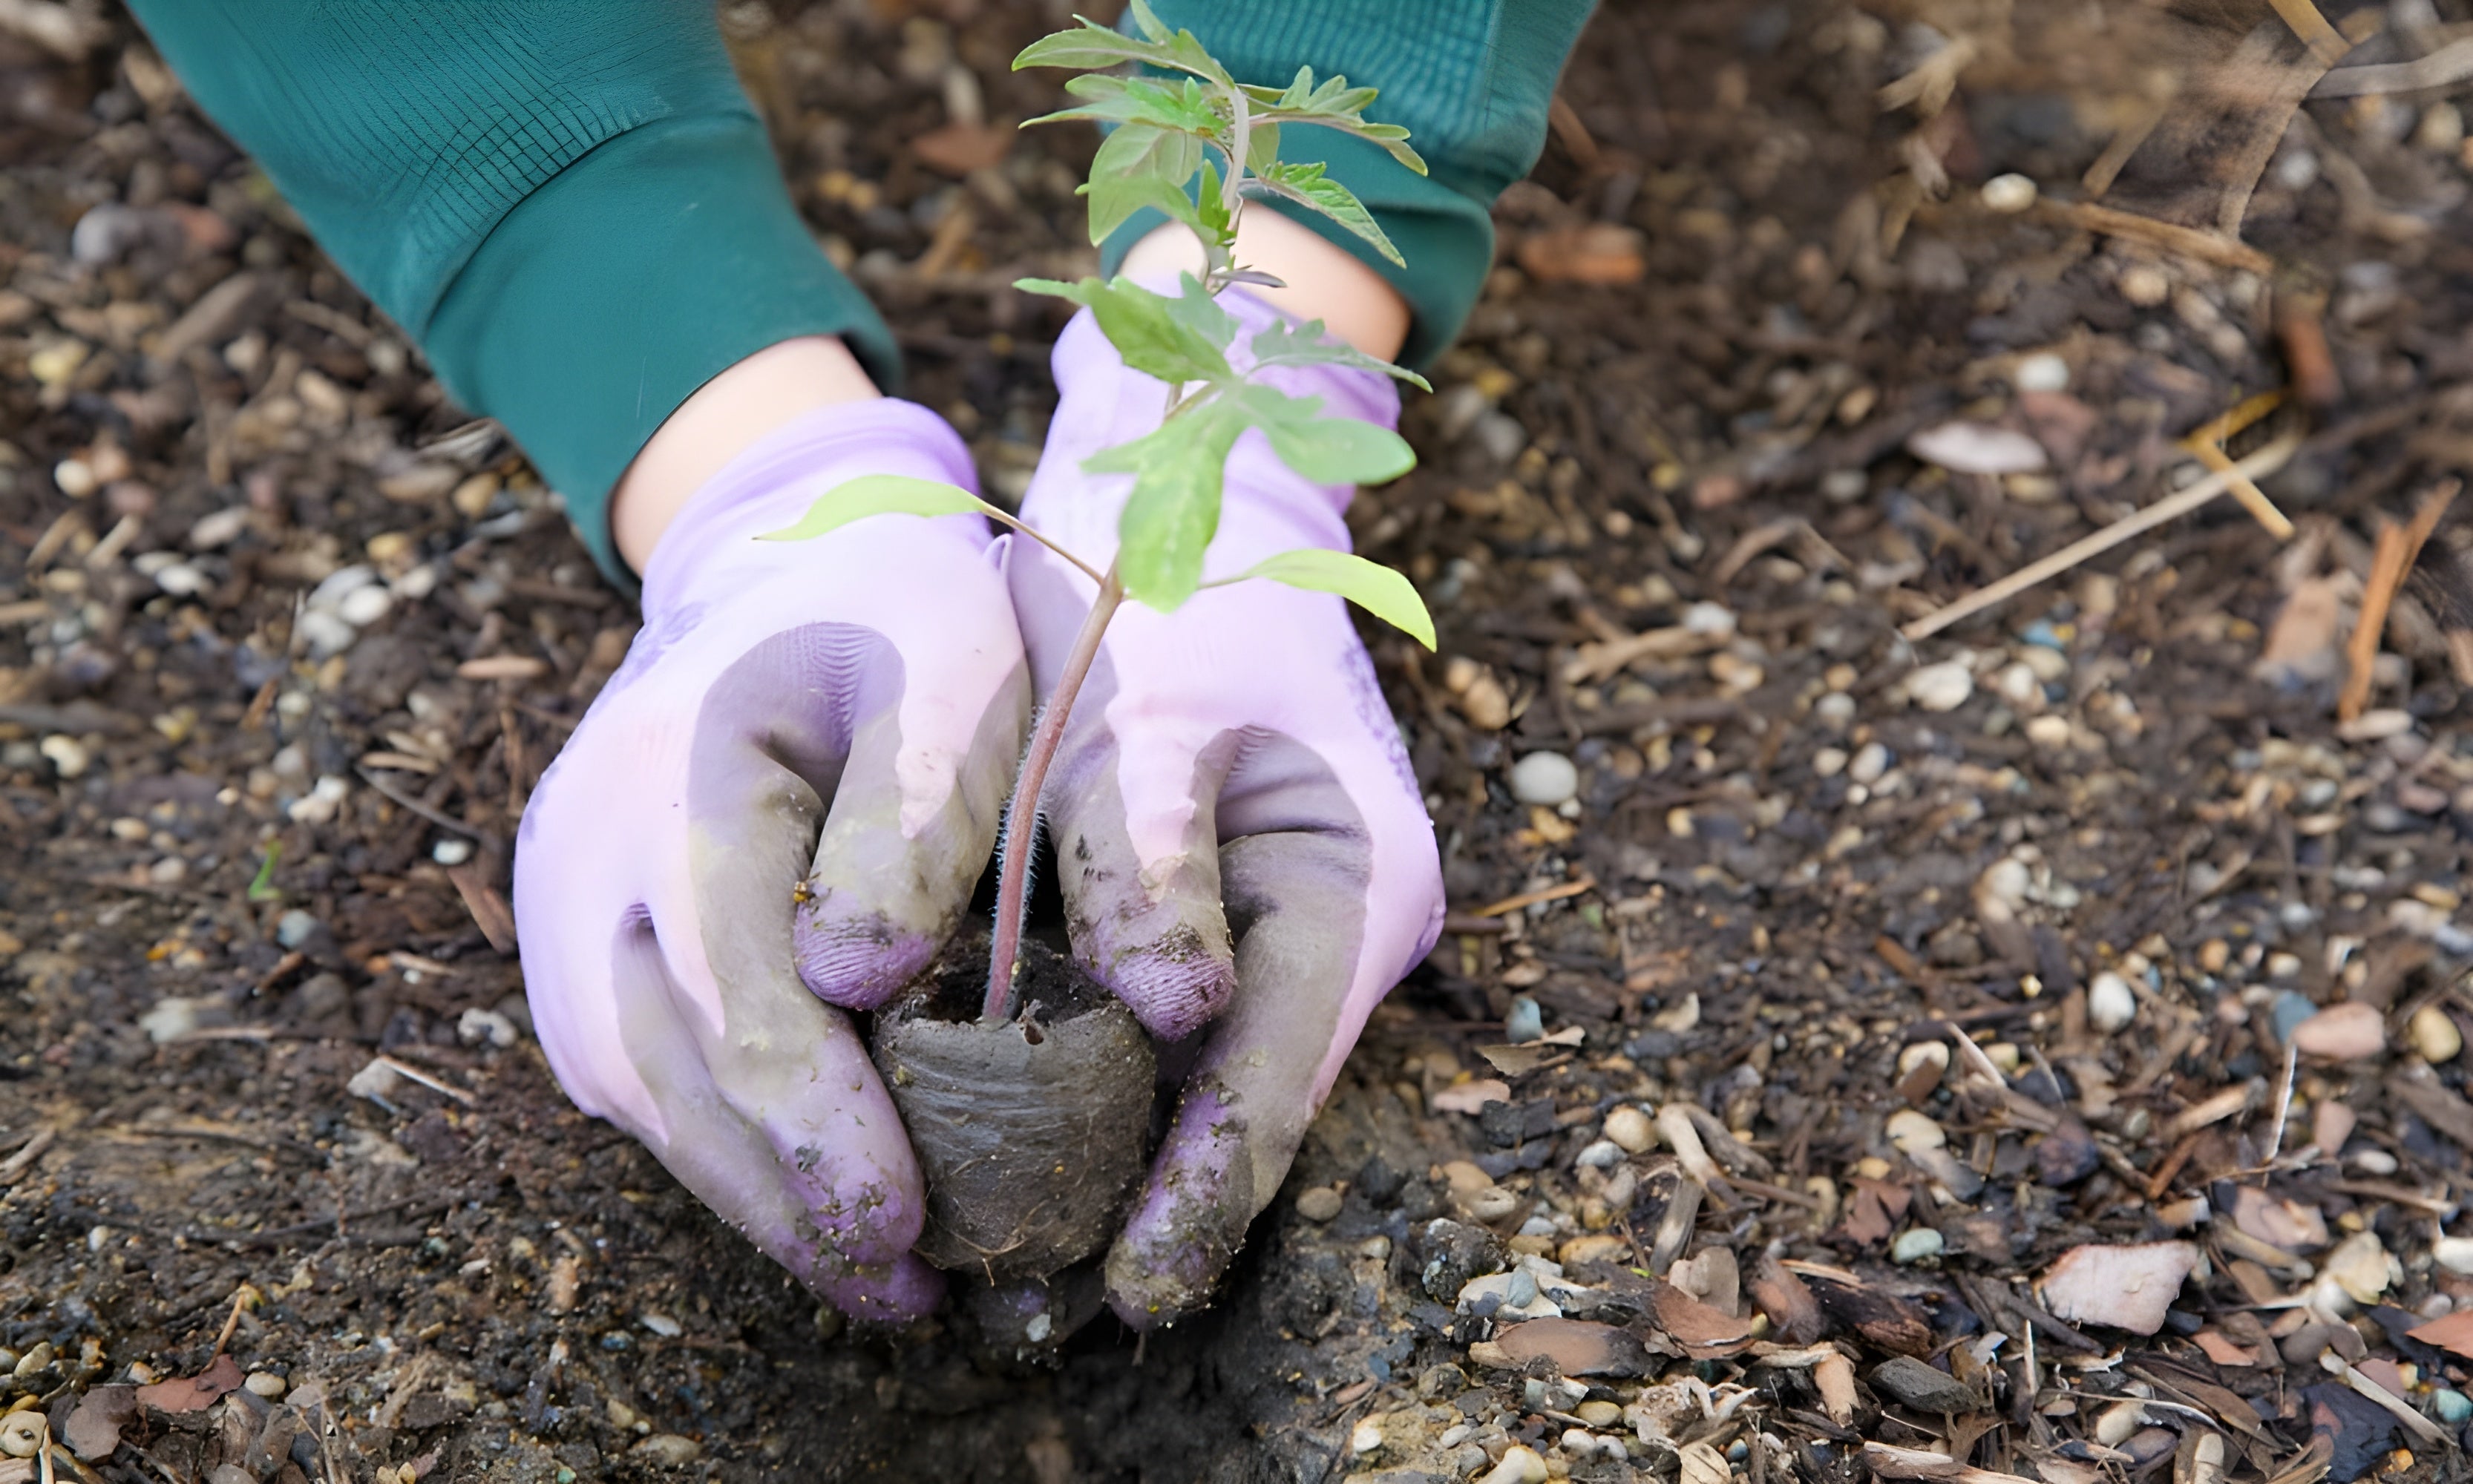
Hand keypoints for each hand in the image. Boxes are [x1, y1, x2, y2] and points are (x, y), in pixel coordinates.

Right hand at [514, 400, 1026, 1320]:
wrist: (784, 559)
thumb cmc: (896, 613)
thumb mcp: (952, 666)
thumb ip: (919, 809)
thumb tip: (855, 978)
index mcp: (680, 768)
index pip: (731, 982)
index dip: (813, 1117)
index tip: (900, 1218)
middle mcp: (585, 848)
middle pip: (668, 1061)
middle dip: (784, 1191)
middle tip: (905, 1286)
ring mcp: (562, 900)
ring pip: (640, 1087)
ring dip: (750, 1192)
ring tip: (878, 1275)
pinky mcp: (578, 942)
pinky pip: (636, 1068)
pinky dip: (721, 1145)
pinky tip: (814, 1200)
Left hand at [1010, 292, 1444, 1326]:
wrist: (1189, 489)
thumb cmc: (1172, 585)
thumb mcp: (1149, 709)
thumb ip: (1153, 860)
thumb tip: (1175, 1014)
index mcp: (1357, 880)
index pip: (1278, 1073)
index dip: (1207, 1187)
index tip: (1130, 1283)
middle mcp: (1342, 920)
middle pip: (1255, 1095)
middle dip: (1165, 1198)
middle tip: (1054, 1300)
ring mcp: (1289, 918)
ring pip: (1212, 1070)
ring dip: (1132, 1152)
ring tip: (1029, 1249)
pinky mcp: (1227, 906)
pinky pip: (1172, 1020)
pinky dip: (1108, 1077)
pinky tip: (1025, 1130)